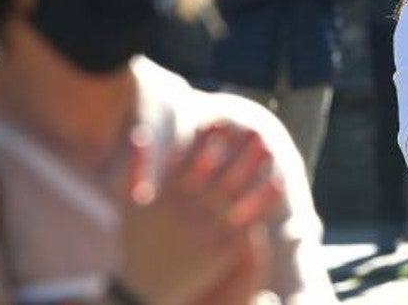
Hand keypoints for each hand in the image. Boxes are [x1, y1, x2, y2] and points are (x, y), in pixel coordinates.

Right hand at [118, 123, 282, 304]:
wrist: (142, 291)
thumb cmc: (136, 244)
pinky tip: (278, 182)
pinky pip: (248, 218)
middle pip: (220, 172)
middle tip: (258, 129)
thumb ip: (135, 170)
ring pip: (238, 191)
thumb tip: (140, 135)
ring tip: (271, 147)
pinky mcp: (223, 247)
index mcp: (168, 196)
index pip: (191, 159)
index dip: (206, 139)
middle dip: (239, 149)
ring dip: (255, 167)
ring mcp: (208, 227)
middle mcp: (190, 209)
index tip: (220, 120)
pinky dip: (263, 199)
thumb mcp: (129, 206)